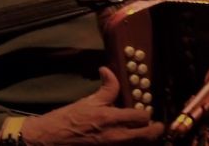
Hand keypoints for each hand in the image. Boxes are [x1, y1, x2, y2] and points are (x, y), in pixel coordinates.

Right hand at [21, 67, 164, 144]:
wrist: (52, 138)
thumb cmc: (68, 119)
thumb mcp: (88, 101)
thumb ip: (106, 88)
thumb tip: (108, 70)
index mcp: (110, 118)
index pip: (142, 117)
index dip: (146, 113)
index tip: (145, 111)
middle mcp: (116, 136)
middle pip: (148, 136)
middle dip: (155, 130)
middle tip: (155, 125)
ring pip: (140, 145)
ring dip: (145, 139)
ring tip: (143, 133)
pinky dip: (132, 144)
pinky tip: (129, 139)